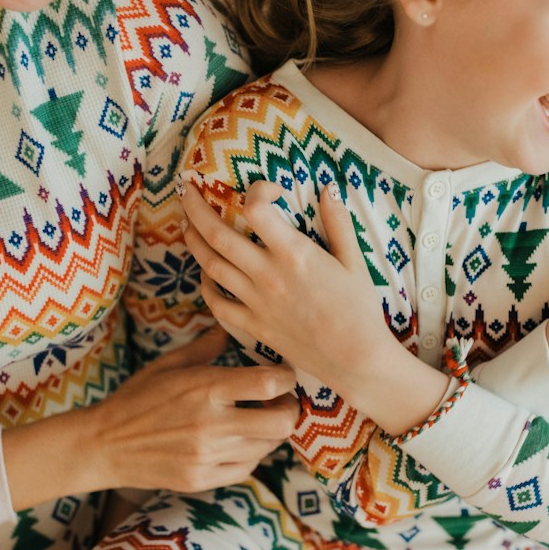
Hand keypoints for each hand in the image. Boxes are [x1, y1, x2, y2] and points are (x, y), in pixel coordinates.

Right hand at [2, 328, 296, 507]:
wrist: (103, 445)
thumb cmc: (136, 399)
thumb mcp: (168, 364)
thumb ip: (206, 347)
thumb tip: (231, 326)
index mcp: (205, 389)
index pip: (269, 384)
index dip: (287, 378)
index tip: (284, 375)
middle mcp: (211, 425)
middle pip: (281, 422)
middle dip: (288, 409)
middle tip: (279, 401)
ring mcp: (208, 457)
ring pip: (268, 447)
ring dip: (270, 432)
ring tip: (258, 419)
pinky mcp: (203, 480)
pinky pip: (247, 468)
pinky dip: (251, 454)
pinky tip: (238, 441)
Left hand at [183, 179, 400, 390]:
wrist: (355, 360)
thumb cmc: (360, 310)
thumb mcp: (354, 261)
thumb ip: (338, 223)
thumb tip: (328, 189)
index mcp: (294, 254)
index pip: (257, 209)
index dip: (257, 190)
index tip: (269, 190)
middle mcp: (267, 275)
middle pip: (217, 234)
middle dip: (196, 207)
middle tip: (188, 189)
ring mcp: (256, 302)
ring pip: (210, 265)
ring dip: (193, 240)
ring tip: (188, 224)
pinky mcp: (253, 325)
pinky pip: (218, 303)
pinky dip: (206, 285)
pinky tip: (205, 273)